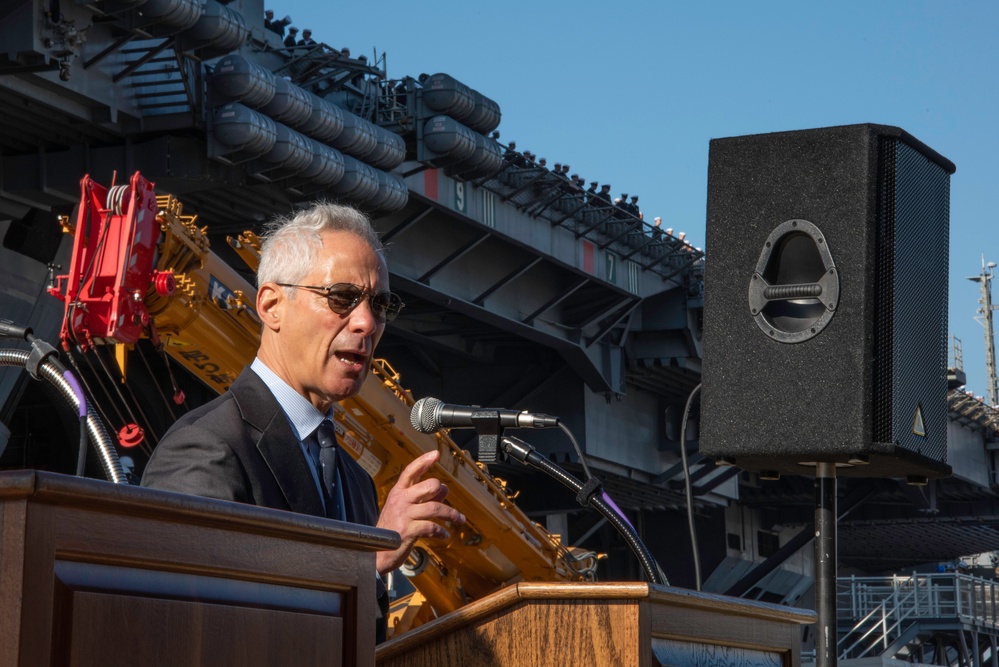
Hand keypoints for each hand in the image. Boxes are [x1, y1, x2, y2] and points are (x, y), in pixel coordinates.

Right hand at [375, 449, 465, 574]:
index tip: (435, 454)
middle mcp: (400, 500)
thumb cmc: (392, 530)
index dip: (423, 461)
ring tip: (460, 520)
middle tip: (446, 500)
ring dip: (451, 514)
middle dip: (441, 491)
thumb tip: (444, 488)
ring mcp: (404, 515)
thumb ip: (424, 498)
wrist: (374, 553)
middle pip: (429, 486)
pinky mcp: (408, 531)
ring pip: (435, 507)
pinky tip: (444, 534)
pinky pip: (431, 527)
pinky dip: (441, 531)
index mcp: (398, 492)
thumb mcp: (404, 510)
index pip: (411, 471)